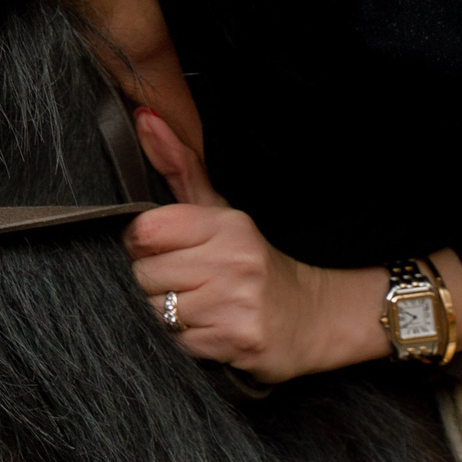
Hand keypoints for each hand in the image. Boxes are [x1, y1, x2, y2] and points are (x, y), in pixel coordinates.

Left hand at [124, 110, 377, 381]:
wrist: (317, 316)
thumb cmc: (255, 261)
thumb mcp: (221, 210)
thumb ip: (179, 166)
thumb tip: (144, 117)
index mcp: (227, 225)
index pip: (146, 231)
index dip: (146, 245)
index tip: (168, 250)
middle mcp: (234, 261)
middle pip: (144, 274)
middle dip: (158, 282)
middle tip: (192, 283)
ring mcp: (238, 303)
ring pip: (156, 311)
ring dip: (171, 315)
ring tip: (203, 306)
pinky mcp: (238, 341)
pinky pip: (178, 343)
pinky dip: (188, 342)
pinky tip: (213, 329)